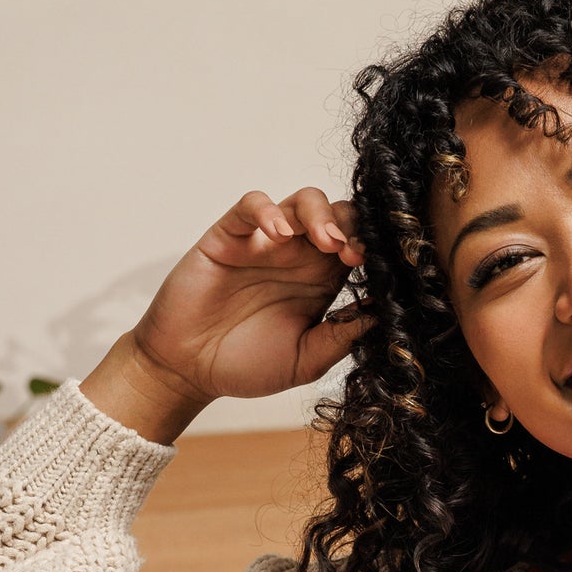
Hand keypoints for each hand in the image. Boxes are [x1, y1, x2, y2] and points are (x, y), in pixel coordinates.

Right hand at [128, 188, 372, 402]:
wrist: (190, 370)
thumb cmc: (246, 365)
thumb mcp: (305, 360)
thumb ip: (341, 338)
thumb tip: (382, 316)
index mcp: (322, 282)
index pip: (358, 247)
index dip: (371, 250)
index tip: (377, 269)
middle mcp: (298, 257)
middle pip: (338, 215)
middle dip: (353, 226)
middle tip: (353, 253)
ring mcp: (264, 243)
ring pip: (302, 201)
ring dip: (320, 214)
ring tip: (326, 241)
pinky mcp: (229, 236)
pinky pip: (250, 205)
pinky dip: (267, 210)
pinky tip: (277, 233)